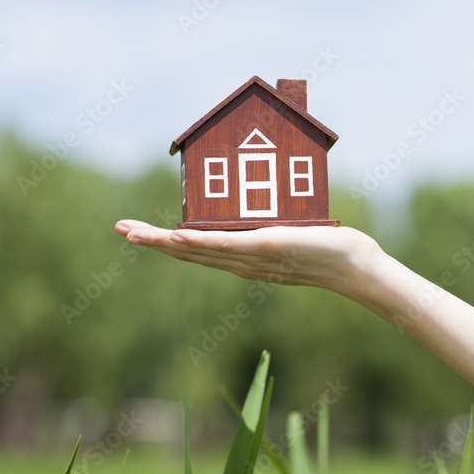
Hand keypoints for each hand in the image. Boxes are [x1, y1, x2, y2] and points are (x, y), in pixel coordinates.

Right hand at [114, 220, 382, 294]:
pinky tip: (178, 236)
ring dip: (164, 242)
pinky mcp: (265, 248)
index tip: (139, 233)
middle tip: (120, 229)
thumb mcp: (292, 233)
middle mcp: (242, 263)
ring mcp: (251, 257)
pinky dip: (200, 242)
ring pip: (199, 250)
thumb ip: (273, 225)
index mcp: (244, 259)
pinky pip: (226, 245)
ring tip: (134, 234)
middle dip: (152, 242)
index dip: (165, 242)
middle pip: (187, 252)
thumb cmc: (329, 249)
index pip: (197, 250)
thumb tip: (265, 207)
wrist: (353, 266)